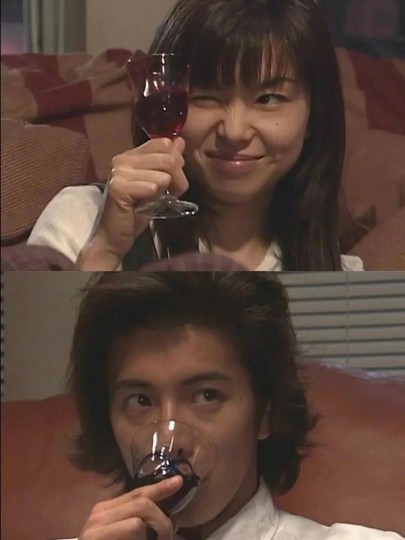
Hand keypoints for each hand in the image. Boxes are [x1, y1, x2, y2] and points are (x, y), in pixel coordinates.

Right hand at [78, 137, 187, 269]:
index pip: (164, 143)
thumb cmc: (135, 213)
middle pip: (168, 158)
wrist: (114, 238)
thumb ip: (167, 163)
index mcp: (131, 155)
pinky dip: (154, 199)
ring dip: (167, 192)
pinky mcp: (118, 188)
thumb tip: (180, 142)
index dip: (176, 162)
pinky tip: (143, 205)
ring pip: (163, 174)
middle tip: (168, 196)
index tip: (171, 181)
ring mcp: (119, 172)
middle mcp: (122, 159)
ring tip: (154, 202)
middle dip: (177, 180)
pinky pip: (152, 187)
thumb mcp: (157, 185)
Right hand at [78, 475, 182, 539]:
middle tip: (167, 538)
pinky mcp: (96, 539)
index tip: (179, 481)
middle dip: (162, 521)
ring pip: (138, 523)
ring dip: (154, 535)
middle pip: (142, 503)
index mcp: (107, 509)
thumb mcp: (126, 534)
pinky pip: (132, 530)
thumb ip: (143, 524)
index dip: (160, 488)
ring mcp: (95, 528)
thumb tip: (172, 519)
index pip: (138, 493)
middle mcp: (100, 513)